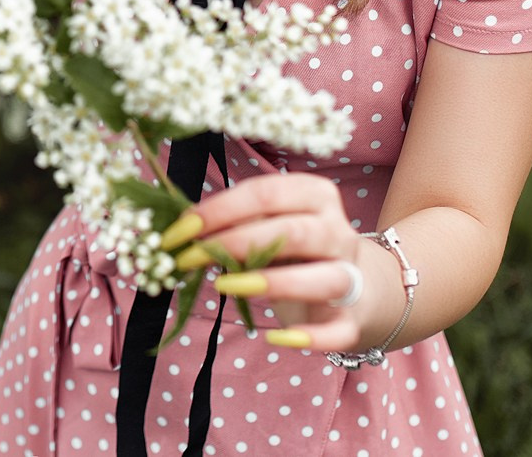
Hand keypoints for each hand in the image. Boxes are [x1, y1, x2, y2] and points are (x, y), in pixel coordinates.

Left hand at [169, 172, 366, 350]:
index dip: (219, 210)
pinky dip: (308, 337)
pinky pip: (337, 331)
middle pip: (295, 232)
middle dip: (235, 243)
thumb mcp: (268, 225)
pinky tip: (274, 338)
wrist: (351, 286)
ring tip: (226, 286)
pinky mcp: (350, 319)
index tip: (181, 229)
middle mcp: (339, 232)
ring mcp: (350, 276)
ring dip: (274, 283)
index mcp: (316, 196)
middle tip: (191, 257)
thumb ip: (235, 224)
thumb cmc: (294, 250)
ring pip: (325, 279)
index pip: (266, 193)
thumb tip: (185, 229)